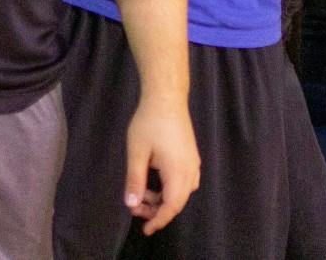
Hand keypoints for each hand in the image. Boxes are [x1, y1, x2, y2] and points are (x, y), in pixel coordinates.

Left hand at [124, 96, 199, 235]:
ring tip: (143, 193)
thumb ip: (135, 180)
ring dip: (164, 198)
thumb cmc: (149, 123)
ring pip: (182, 191)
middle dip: (158, 209)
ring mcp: (193, 162)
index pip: (171, 206)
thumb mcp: (137, 152)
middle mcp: (190, 170)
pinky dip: (172, 188)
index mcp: (178, 172)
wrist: (166, 97)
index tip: (145, 228)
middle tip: (136, 207)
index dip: (158, 220)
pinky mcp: (192, 155)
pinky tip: (158, 181)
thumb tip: (132, 205)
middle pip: (178, 201)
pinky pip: (186, 180)